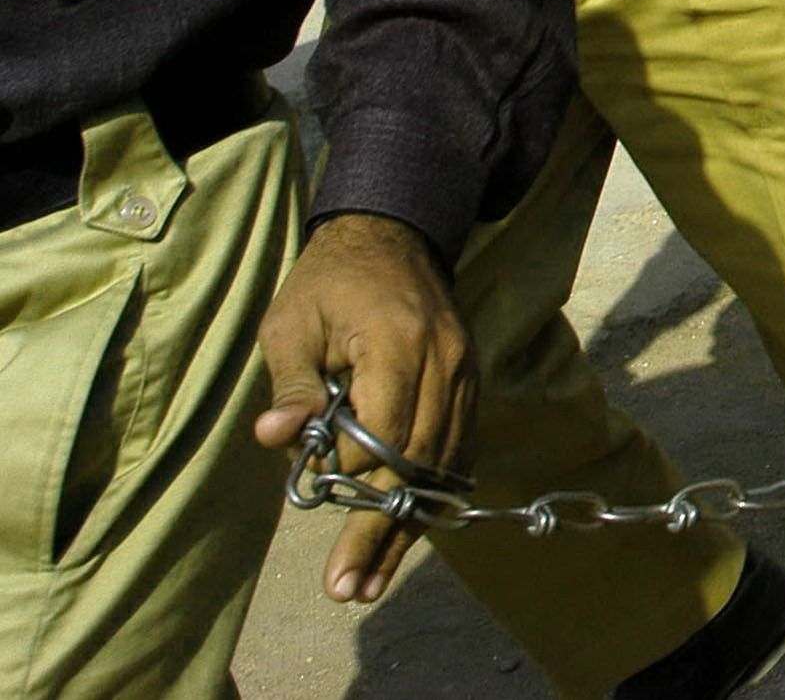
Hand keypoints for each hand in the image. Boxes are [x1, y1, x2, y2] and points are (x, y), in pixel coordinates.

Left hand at [252, 211, 473, 603]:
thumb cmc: (328, 281)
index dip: (352, 482)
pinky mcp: (468, 382)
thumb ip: (292, 384)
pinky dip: (434, 494)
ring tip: (372, 578)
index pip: (383, 435)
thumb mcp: (291, 324)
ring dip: (409, 525)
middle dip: (382, 531)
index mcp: (398, 344)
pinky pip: (458, 449)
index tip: (319, 512)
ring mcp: (464, 374)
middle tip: (349, 588)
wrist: (392, 235)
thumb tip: (277, 439)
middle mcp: (444, 364)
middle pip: (419, 464)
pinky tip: (408, 531)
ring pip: (444, 465)